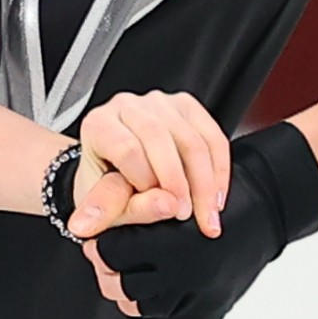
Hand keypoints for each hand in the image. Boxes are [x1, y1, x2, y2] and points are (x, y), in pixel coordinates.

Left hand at [64, 91, 226, 239]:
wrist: (116, 177)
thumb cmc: (108, 191)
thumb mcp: (110, 209)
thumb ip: (130, 208)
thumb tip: (166, 205)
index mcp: (98, 126)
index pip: (127, 149)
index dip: (146, 181)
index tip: (160, 208)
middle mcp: (126, 107)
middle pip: (159, 138)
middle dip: (180, 183)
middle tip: (187, 215)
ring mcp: (158, 104)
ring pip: (191, 139)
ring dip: (205, 182)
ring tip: (206, 214)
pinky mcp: (186, 107)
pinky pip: (212, 137)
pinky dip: (219, 169)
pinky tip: (217, 196)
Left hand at [83, 119, 317, 318]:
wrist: (269, 203)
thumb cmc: (210, 186)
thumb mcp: (162, 184)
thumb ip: (118, 202)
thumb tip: (78, 231)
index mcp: (170, 242)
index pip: (108, 254)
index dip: (104, 243)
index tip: (107, 235)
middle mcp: (186, 276)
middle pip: (121, 286)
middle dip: (117, 269)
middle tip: (123, 252)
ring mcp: (199, 298)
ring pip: (144, 306)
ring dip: (140, 287)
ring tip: (147, 265)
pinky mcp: (209, 312)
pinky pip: (173, 314)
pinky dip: (169, 298)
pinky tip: (174, 277)